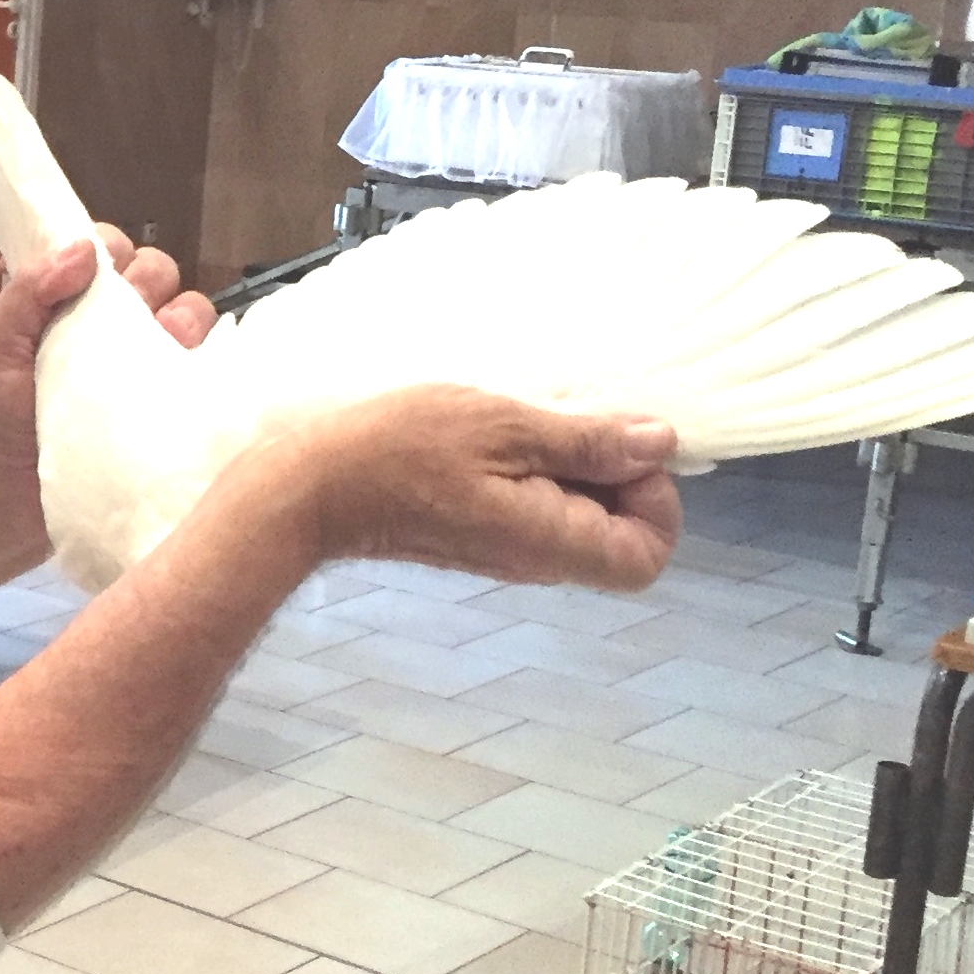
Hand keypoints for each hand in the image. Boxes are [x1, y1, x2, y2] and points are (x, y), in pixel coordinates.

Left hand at [0, 228, 219, 546]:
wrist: (0, 505)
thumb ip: (27, 293)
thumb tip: (83, 248)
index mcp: (67, 300)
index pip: (110, 247)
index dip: (112, 252)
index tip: (97, 277)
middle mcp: (110, 325)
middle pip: (159, 273)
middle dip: (150, 285)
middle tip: (121, 323)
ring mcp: (141, 365)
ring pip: (191, 313)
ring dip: (182, 321)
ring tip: (153, 356)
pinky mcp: (164, 406)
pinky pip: (205, 369)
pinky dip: (203, 363)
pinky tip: (180, 379)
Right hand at [279, 384, 679, 591]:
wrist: (313, 486)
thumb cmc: (399, 451)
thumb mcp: (502, 426)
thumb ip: (587, 440)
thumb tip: (661, 444)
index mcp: (550, 540)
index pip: (649, 554)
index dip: (655, 497)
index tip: (617, 446)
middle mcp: (537, 558)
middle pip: (618, 530)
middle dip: (613, 468)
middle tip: (569, 415)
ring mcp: (507, 549)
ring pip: (577, 513)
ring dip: (571, 461)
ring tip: (528, 417)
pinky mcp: (480, 532)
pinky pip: (537, 505)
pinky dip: (537, 466)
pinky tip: (500, 430)